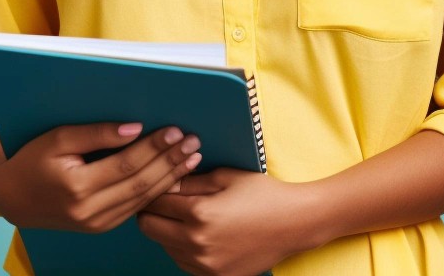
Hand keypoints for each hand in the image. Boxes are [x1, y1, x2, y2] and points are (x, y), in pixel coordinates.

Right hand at [0, 122, 202, 231]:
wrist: (14, 198)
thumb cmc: (33, 161)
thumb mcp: (59, 138)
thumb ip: (96, 134)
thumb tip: (135, 128)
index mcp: (78, 187)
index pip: (127, 164)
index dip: (154, 147)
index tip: (176, 130)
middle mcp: (90, 211)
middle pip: (141, 183)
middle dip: (170, 161)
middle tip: (195, 141)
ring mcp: (97, 224)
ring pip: (143, 199)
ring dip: (171, 177)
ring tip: (193, 157)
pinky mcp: (102, 227)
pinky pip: (136, 208)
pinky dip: (158, 191)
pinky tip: (174, 176)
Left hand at [137, 168, 320, 275]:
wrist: (294, 225)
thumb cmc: (261, 194)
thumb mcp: (225, 176)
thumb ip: (191, 180)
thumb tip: (164, 181)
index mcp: (199, 213)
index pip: (155, 201)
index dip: (153, 189)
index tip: (155, 182)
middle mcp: (197, 244)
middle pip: (150, 227)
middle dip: (152, 211)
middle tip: (163, 198)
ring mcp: (205, 266)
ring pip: (164, 247)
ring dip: (166, 230)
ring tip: (183, 214)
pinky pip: (182, 263)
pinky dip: (182, 248)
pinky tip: (198, 232)